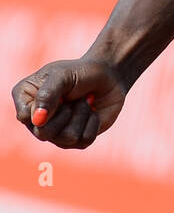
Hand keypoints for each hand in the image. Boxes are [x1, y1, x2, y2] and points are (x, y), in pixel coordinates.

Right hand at [11, 58, 127, 148]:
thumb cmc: (80, 72)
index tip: (59, 91)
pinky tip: (92, 111)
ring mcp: (56, 133)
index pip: (25, 116)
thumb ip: (47, 94)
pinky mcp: (76, 140)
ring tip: (85, 101)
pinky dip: (93, 122)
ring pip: (67, 138)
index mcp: (26, 100)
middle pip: (43, 133)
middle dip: (66, 112)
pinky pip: (84, 140)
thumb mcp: (62, 75)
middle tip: (74, 97)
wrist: (108, 76)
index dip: (45, 107)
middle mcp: (37, 120)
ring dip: (82, 114)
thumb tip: (37, 121)